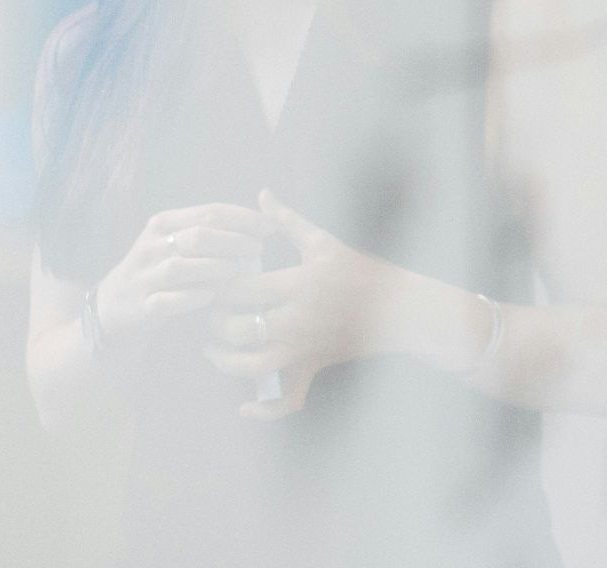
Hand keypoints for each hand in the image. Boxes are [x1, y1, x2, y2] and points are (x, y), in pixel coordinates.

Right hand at [95, 203, 275, 346]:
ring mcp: (144, 277)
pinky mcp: (141, 307)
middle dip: (234, 241)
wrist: (112, 310)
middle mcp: (151, 246)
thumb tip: (260, 223)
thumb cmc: (159, 273)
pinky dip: (192, 297)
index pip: (209, 212)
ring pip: (181, 267)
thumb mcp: (174, 243)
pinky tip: (212, 296)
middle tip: (258, 250)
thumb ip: (208, 231)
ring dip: (215, 268)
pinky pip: (168, 301)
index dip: (244, 218)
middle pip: (198, 236)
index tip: (271, 227)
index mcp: (163, 224)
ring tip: (239, 271)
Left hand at [204, 189, 403, 419]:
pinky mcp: (313, 366)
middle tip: (206, 311)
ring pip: (252, 366)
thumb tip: (261, 195)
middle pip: (238, 328)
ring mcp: (305, 347)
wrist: (399, 307)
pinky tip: (243, 407)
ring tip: (212, 348)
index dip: (217, 285)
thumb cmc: (360, 270)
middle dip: (214, 322)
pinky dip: (264, 410)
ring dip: (225, 361)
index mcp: (298, 284)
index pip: (242, 288)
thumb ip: (288, 221)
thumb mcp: (324, 242)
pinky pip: (288, 399)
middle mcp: (298, 319)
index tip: (208, 279)